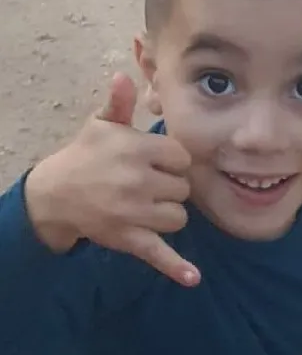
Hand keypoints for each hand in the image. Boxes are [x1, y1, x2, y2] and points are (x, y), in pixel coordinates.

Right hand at [25, 73, 200, 286]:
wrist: (55, 194)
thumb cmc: (83, 156)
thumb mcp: (99, 125)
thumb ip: (118, 104)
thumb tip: (125, 76)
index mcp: (136, 149)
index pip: (181, 157)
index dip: (172, 162)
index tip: (156, 163)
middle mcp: (138, 180)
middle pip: (183, 188)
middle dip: (170, 187)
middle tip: (147, 186)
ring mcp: (134, 211)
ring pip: (177, 217)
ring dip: (168, 214)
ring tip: (146, 207)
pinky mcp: (129, 237)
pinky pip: (158, 254)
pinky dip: (176, 268)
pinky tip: (192, 278)